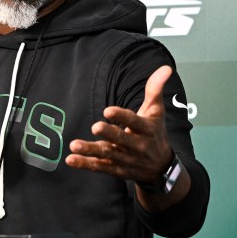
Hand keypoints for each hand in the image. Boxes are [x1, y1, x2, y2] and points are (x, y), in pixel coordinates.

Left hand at [65, 65, 174, 184]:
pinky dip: (85, 164)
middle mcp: (137, 146)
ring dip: (90, 150)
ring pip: (108, 154)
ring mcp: (126, 159)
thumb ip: (155, 90)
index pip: (135, 122)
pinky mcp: (116, 169)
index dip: (122, 116)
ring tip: (74, 144)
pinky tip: (70, 159)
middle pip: (121, 140)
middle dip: (108, 134)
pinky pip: (100, 166)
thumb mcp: (156, 112)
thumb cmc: (154, 133)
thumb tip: (165, 68)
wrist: (160, 167)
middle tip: (95, 126)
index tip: (108, 110)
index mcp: (147, 129)